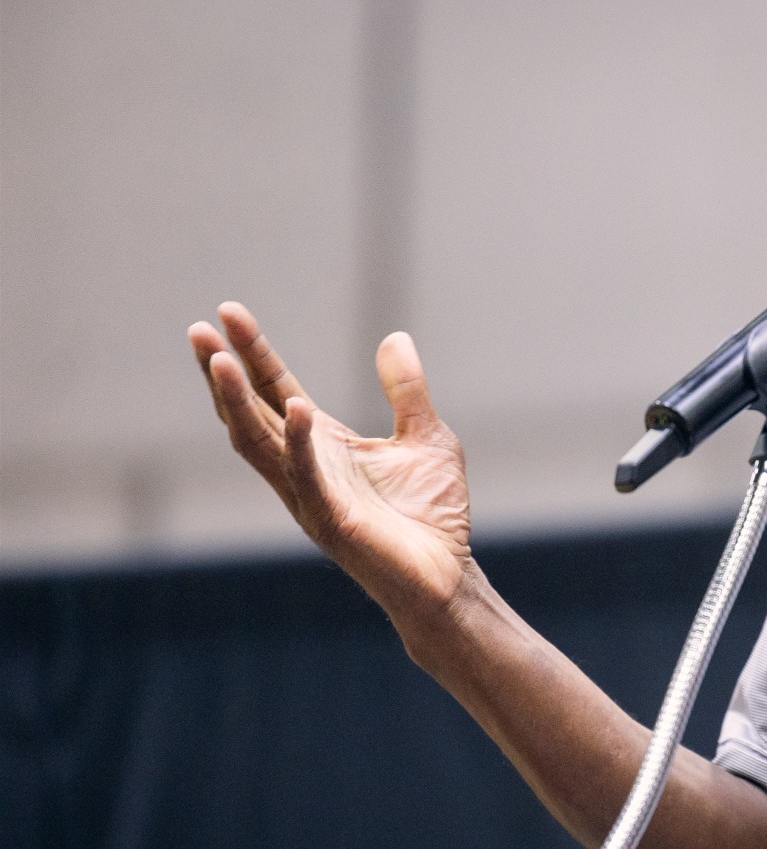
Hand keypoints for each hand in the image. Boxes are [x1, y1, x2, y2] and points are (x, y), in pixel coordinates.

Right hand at [190, 302, 471, 613]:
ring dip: (236, 403)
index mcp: (323, 445)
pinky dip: (299, 443)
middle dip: (223, 372)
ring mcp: (311, 496)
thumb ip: (406, 390)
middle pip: (252, 413)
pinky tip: (298, 408)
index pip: (277, 390)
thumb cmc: (433, 514)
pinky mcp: (332, 521)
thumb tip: (394, 337)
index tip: (227, 313)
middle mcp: (305, 468)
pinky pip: (307, 478)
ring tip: (218, 360)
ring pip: (259, 444)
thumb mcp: (427, 435)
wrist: (448, 574)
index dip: (253, 353)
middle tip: (197, 330)